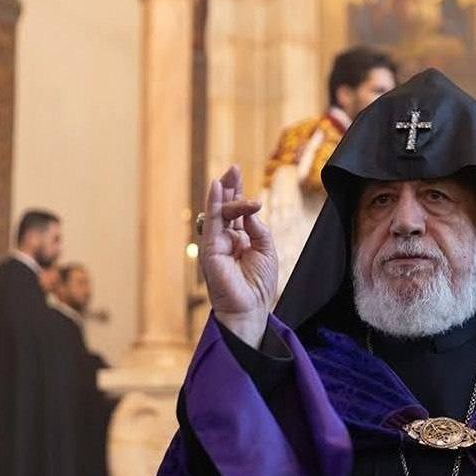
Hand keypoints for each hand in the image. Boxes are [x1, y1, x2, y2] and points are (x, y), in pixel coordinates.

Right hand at [200, 165, 277, 347]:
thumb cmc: (258, 285)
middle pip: (224, 207)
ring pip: (218, 211)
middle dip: (229, 186)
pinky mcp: (209, 248)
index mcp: (239, 240)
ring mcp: (215, 243)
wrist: (250, 308)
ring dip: (225, 192)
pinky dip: (213, 203)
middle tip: (234, 167)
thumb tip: (249, 209)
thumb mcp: (266, 250)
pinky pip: (210, 221)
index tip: (239, 174)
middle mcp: (225, 240)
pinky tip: (217, 186)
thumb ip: (257, 228)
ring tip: (232, 175)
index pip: (236, 211)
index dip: (237, 193)